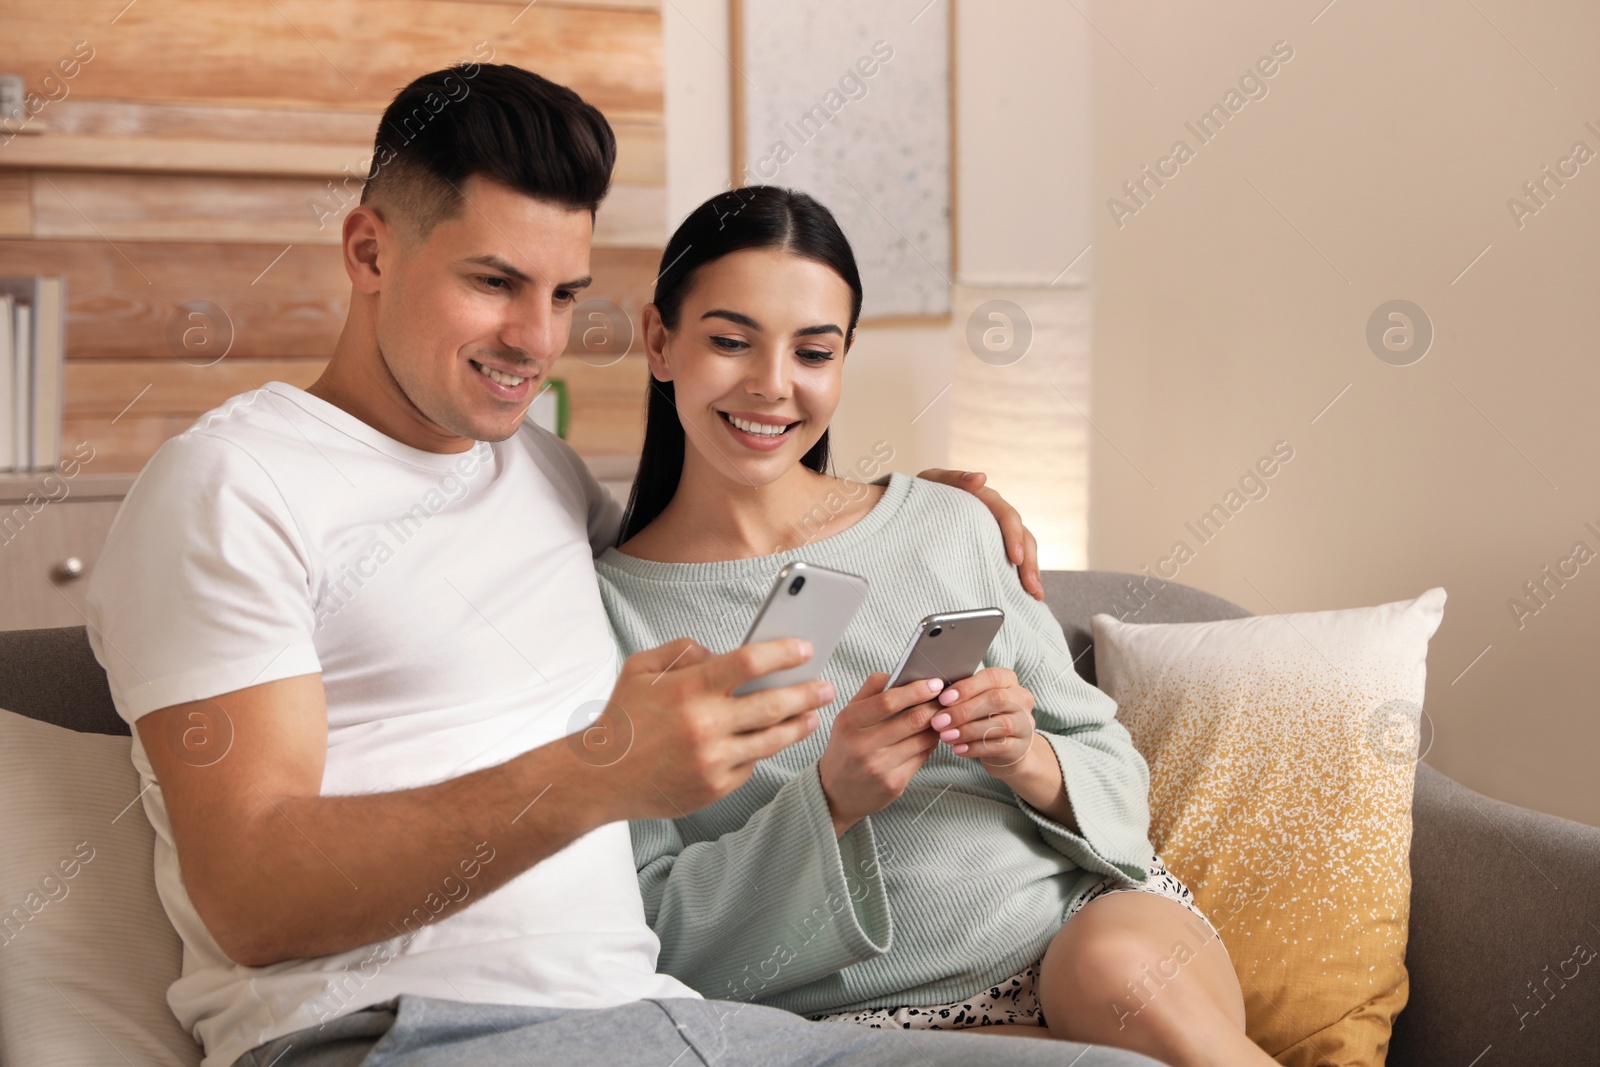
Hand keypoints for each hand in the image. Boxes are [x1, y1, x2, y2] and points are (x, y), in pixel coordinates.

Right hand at [596, 637, 833, 819]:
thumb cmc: (622, 719)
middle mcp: (705, 724)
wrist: (599, 778)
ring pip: (772, 740)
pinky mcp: (715, 787)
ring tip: (813, 715)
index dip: (783, 652)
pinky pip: (750, 765)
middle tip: (826, 685)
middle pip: (773, 703)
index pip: (750, 662)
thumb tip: (721, 654)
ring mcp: (712, 759)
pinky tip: (770, 741)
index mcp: (688, 689)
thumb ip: (684, 651)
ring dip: (799, 725)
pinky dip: (761, 751)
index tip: (806, 648)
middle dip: (807, 692)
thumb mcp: (642, 668)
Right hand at [817, 672, 947, 835]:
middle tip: (946, 699)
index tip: (934, 683)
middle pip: (913, 720)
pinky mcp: (893, 784)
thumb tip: (898, 672)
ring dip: (937, 725)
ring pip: (923, 739)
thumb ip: (870, 690)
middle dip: (935, 706)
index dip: (916, 690)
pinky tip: (929, 736)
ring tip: (941, 716)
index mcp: (849, 722)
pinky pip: (922, 757)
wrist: (835, 792)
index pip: (888, 701)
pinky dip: (930, 743)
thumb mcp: (848, 716)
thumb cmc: (846, 746)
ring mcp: (879, 767)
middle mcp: (862, 746)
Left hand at [915, 468, 1042, 600]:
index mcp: (985, 499)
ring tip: (1036, 595)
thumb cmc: (925, 493)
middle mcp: (996, 515)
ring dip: (1031, 572)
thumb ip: (956, 478)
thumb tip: (980, 478)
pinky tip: (1027, 595)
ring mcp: (996, 533)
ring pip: (1023, 550)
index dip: (1014, 536)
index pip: (1007, 516)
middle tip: (1031, 586)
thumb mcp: (934, 482)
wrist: (913, 507)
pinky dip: (1021, 578)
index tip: (1015, 558)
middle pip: (1022, 536)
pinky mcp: (992, 548)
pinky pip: (1013, 562)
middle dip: (1029, 562)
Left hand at [927, 667, 1037, 774]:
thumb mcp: (976, 701)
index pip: (992, 678)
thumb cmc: (984, 718)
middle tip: (938, 722)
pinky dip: (976, 748)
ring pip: (999, 724)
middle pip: (995, 700)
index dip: (967, 687)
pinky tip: (958, 749)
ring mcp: (1025, 723)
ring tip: (945, 736)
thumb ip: (962, 695)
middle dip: (963, 711)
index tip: (943, 699)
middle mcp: (1022, 699)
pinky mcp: (1022, 746)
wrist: (1007, 749)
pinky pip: (1000, 746)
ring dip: (968, 731)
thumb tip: (933, 693)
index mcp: (1009, 680)